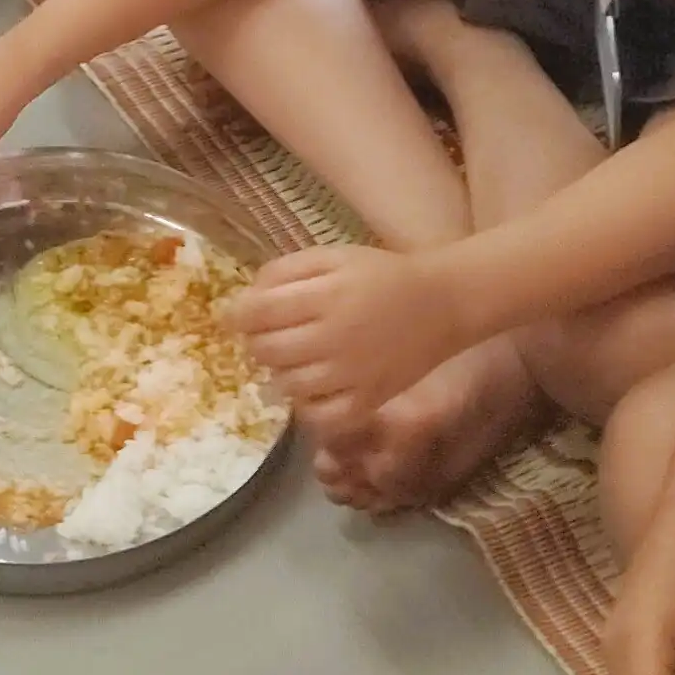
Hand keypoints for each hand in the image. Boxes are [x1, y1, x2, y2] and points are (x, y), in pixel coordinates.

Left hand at [227, 245, 472, 422]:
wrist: (439, 305)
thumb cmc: (380, 274)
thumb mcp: (332, 256)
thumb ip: (286, 271)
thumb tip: (248, 296)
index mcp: (325, 295)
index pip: (260, 312)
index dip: (237, 315)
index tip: (235, 315)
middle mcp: (334, 338)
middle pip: (268, 351)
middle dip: (254, 342)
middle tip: (263, 336)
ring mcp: (351, 375)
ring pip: (289, 386)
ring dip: (277, 372)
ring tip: (287, 358)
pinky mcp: (368, 401)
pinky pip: (322, 418)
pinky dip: (306, 408)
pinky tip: (308, 389)